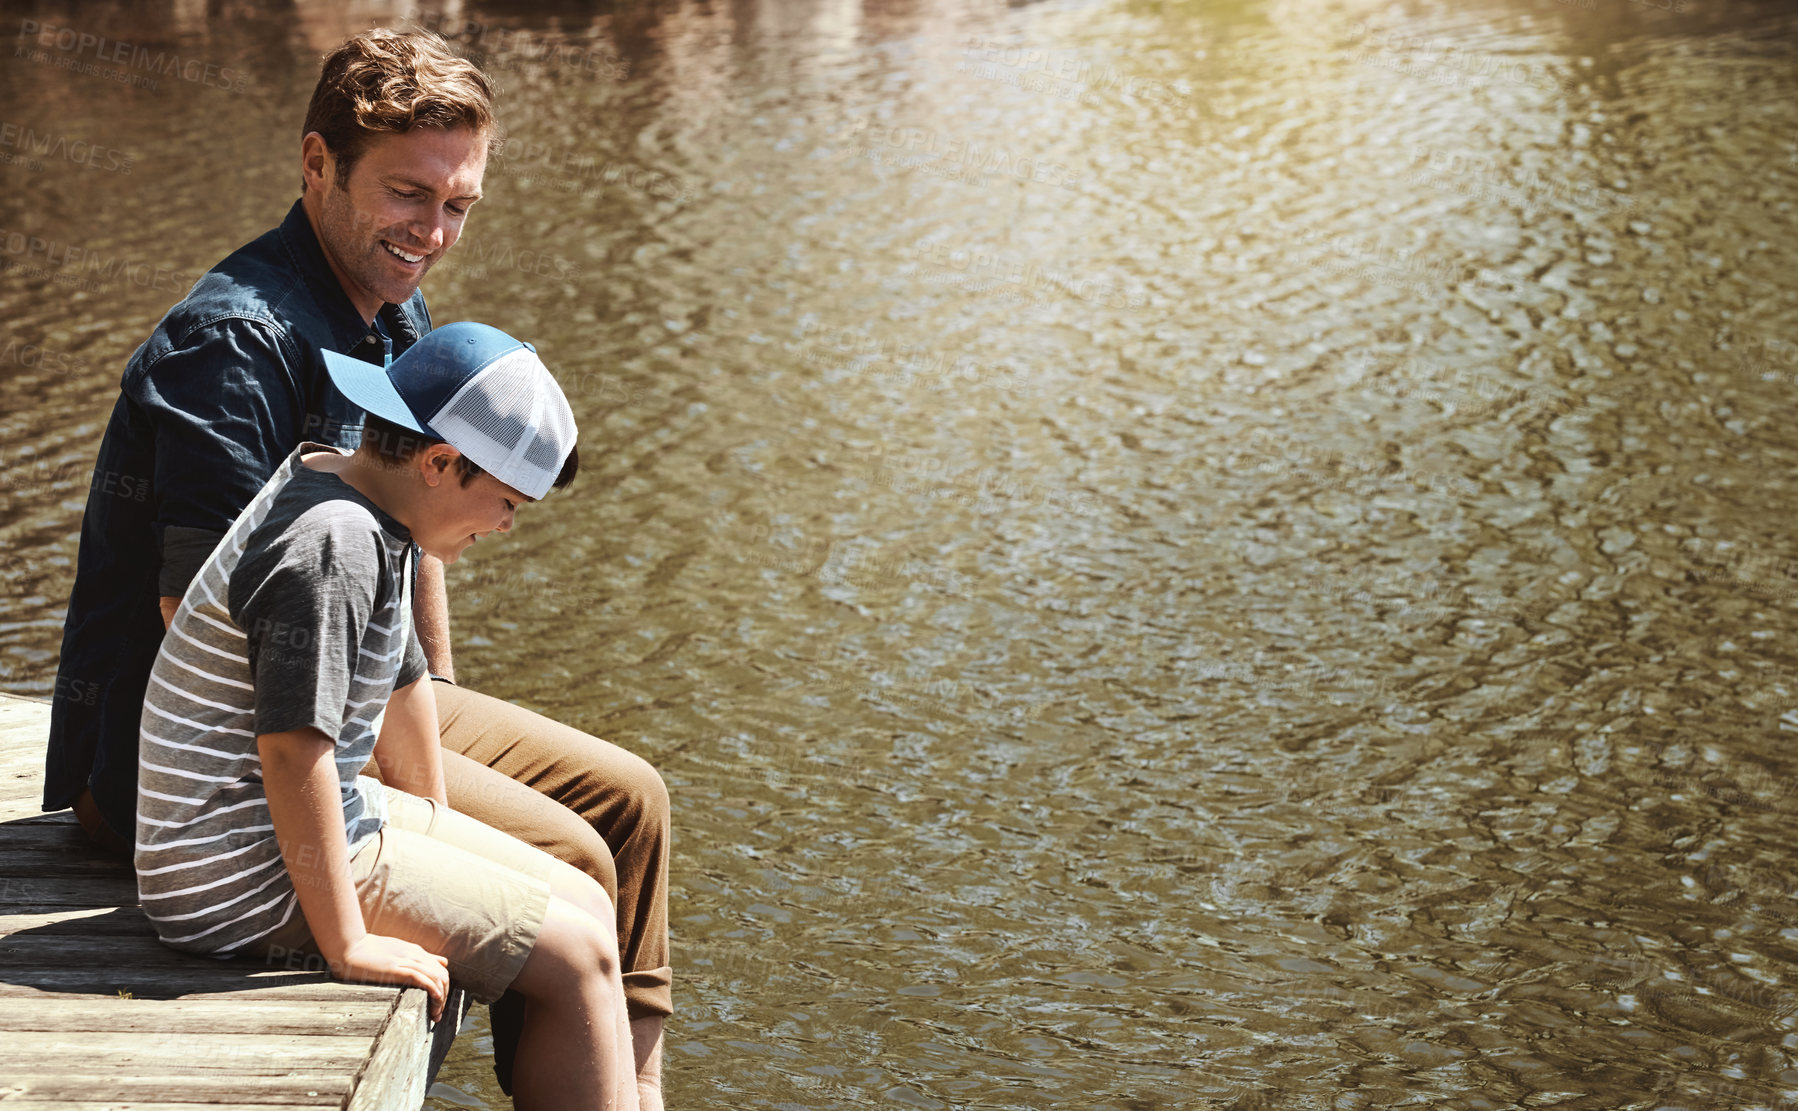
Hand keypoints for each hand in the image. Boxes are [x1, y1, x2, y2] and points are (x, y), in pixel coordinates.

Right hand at [332, 934, 450, 1020]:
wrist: (350, 946)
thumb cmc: (370, 951)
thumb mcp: (398, 951)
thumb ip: (418, 957)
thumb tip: (442, 962)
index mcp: (416, 952)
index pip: (440, 971)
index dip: (443, 989)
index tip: (437, 1007)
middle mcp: (415, 955)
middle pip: (442, 976)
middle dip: (444, 998)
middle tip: (437, 1015)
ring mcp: (407, 960)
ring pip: (436, 979)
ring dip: (439, 1000)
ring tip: (434, 1015)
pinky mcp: (397, 968)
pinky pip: (423, 979)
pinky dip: (433, 991)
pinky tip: (433, 1002)